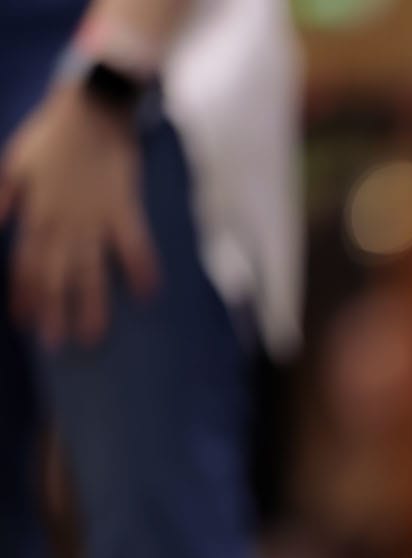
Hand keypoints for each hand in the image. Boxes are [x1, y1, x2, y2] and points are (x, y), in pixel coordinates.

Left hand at [0, 84, 158, 348]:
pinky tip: (148, 292)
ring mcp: (97, 217)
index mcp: (37, 212)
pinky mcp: (125, 208)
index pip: (27, 261)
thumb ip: (2, 197)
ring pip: (93, 267)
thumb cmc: (51, 136)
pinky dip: (141, 266)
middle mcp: (66, 221)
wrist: (92, 109)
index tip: (25, 323)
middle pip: (58, 273)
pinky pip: (135, 242)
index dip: (26, 293)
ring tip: (94, 334)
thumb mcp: (15, 163)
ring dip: (94, 303)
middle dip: (56, 309)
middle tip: (57, 344)